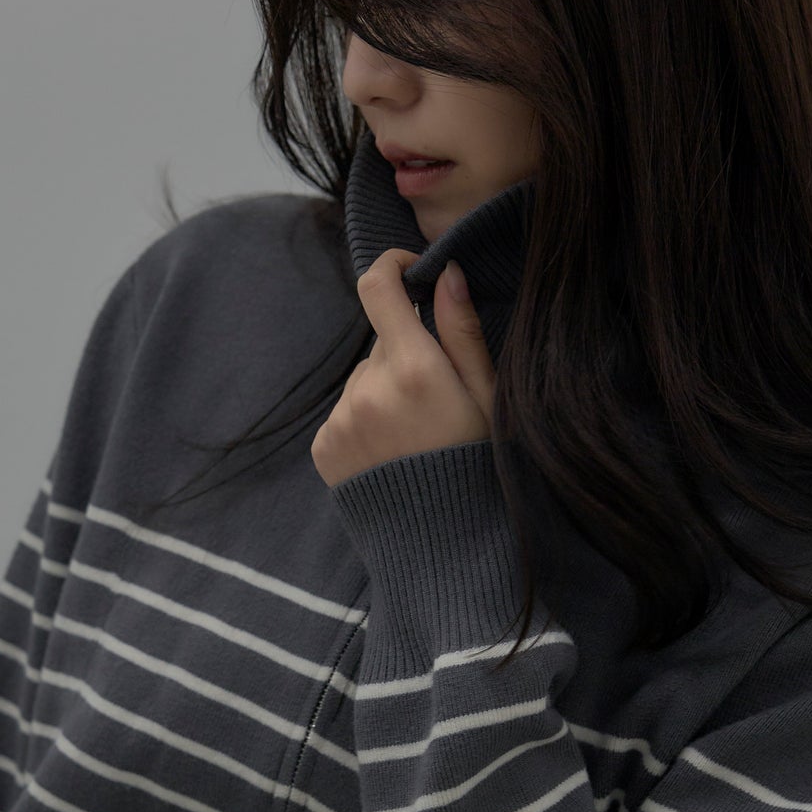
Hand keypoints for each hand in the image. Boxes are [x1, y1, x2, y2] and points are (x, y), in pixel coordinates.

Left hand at [311, 249, 495, 487]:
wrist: (441, 543)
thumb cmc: (476, 466)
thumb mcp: (487, 397)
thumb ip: (462, 331)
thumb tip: (446, 272)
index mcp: (414, 369)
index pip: (378, 287)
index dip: (393, 268)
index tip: (411, 274)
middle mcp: (369, 390)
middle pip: (381, 344)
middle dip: (406, 356)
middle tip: (434, 403)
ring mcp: (342, 419)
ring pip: (363, 381)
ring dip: (384, 393)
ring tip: (413, 437)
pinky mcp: (324, 446)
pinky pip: (344, 413)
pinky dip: (364, 422)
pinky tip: (390, 453)